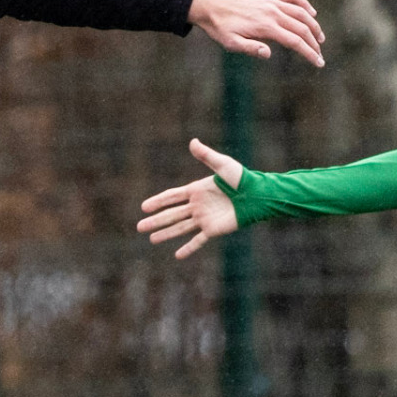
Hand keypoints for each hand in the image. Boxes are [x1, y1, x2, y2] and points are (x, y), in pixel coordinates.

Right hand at [137, 139, 244, 258]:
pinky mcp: (213, 230)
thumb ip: (206, 156)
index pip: (172, 196)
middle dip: (155, 221)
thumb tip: (193, 141)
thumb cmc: (241, 178)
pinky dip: (188, 248)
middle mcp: (197, 205)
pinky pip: (198, 241)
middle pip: (171, 214)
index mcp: (196, 190)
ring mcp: (204, 219)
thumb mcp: (222, 164)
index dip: (157, 201)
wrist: (256, 196)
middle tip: (140, 227)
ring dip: (166, 234)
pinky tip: (177, 255)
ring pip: (180, 228)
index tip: (143, 207)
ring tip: (151, 239)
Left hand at [189, 0, 324, 67]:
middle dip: (314, 43)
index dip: (310, 53)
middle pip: (302, 28)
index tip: (319, 63)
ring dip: (313, 25)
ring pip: (301, 12)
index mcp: (266, 26)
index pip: (296, 42)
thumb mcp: (231, 43)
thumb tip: (269, 54)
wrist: (207, 2)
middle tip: (320, 54)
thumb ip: (251, 48)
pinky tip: (311, 12)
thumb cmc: (218, 27)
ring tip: (319, 37)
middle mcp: (272, 11)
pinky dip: (304, 4)